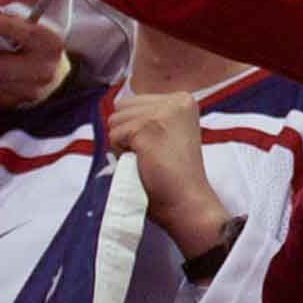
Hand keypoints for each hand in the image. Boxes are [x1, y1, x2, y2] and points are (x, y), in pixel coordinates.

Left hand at [0, 10, 72, 108]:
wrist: (55, 80)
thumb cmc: (40, 49)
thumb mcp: (33, 29)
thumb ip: (10, 22)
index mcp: (49, 45)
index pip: (28, 34)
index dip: (4, 26)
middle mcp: (42, 69)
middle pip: (2, 66)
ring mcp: (29, 90)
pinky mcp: (16, 103)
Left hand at [110, 90, 229, 255]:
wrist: (188, 202)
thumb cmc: (175, 175)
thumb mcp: (170, 132)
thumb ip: (150, 116)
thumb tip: (114, 112)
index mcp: (183, 100)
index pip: (134, 102)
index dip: (136, 128)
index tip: (159, 147)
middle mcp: (176, 100)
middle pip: (122, 107)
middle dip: (127, 133)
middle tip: (150, 155)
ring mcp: (162, 112)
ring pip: (115, 121)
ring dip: (123, 144)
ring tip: (147, 159)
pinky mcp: (146, 128)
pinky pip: (114, 136)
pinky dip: (120, 154)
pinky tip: (143, 163)